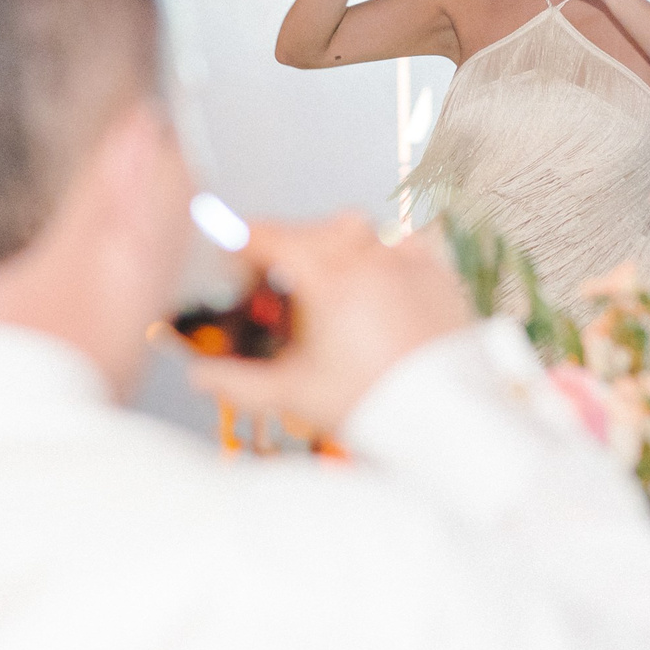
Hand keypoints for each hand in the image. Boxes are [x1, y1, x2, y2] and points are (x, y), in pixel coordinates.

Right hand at [185, 216, 470, 435]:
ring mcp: (407, 261)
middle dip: (286, 247)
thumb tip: (200, 376)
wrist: (449, 420)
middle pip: (311, 229)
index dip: (242, 242)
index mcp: (327, 277)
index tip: (233, 256)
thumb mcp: (294, 394)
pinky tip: (376, 273)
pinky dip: (384, 247)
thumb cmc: (377, 405)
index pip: (268, 235)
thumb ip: (238, 382)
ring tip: (326, 280)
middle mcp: (367, 257)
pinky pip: (405, 238)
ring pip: (359, 228)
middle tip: (274, 281)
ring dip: (333, 244)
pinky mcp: (439, 273)